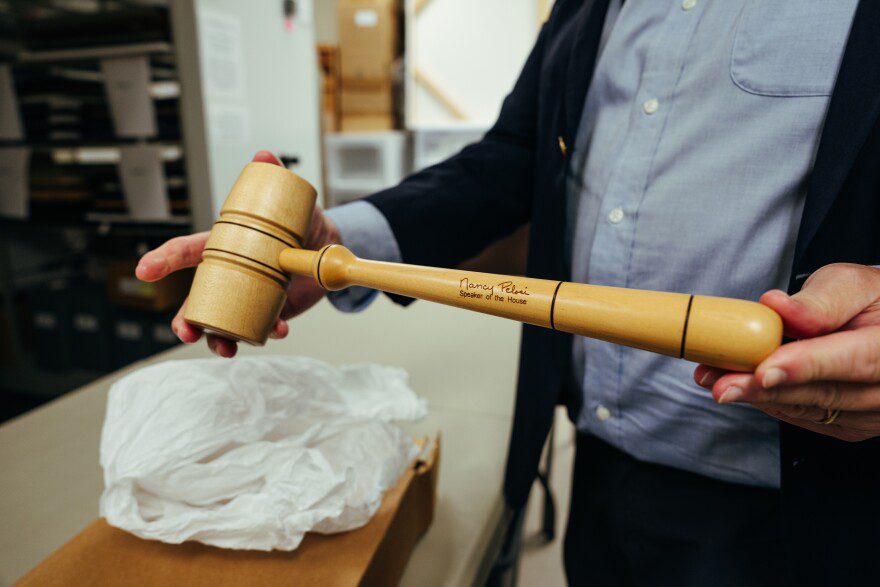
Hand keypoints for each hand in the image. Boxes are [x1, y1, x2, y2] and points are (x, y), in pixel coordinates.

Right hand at [136, 150, 339, 357]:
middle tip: (185, 331)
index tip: (145, 271)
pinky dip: (266, 332)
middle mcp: (232, 273)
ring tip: (225, 348)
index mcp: (226, 246)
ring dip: (218, 339)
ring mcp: (248, 294)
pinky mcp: (269, 309)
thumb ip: (276, 180)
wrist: (328, 245)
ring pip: (221, 321)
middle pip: (196, 299)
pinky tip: (275, 331)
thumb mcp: (289, 203)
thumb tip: (265, 156)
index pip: (188, 251)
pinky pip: (261, 327)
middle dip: (185, 319)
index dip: (163, 259)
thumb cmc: (299, 222)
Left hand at [694, 263, 879, 440]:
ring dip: (757, 396)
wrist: (879, 326)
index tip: (764, 370)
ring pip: (809, 409)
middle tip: (720, 382)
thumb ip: (820, 301)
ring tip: (714, 379)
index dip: (807, 366)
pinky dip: (769, 400)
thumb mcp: (850, 285)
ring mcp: (873, 414)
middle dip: (766, 389)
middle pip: (826, 394)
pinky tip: (740, 385)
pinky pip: (804, 416)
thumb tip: (778, 307)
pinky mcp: (850, 425)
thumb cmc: (868, 301)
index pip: (856, 360)